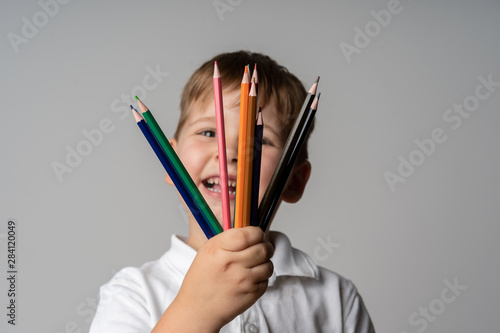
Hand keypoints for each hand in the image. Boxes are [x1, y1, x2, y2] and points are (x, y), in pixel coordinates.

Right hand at [154, 227, 273, 332]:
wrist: (198, 310)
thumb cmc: (202, 279)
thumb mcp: (208, 252)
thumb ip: (229, 239)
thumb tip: (251, 230)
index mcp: (219, 249)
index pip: (248, 234)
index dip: (256, 232)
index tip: (256, 234)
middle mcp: (233, 264)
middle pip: (263, 248)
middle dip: (265, 246)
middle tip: (260, 247)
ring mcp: (244, 280)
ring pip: (269, 264)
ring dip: (264, 262)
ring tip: (254, 264)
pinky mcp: (252, 294)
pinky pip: (267, 280)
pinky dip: (261, 277)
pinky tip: (250, 278)